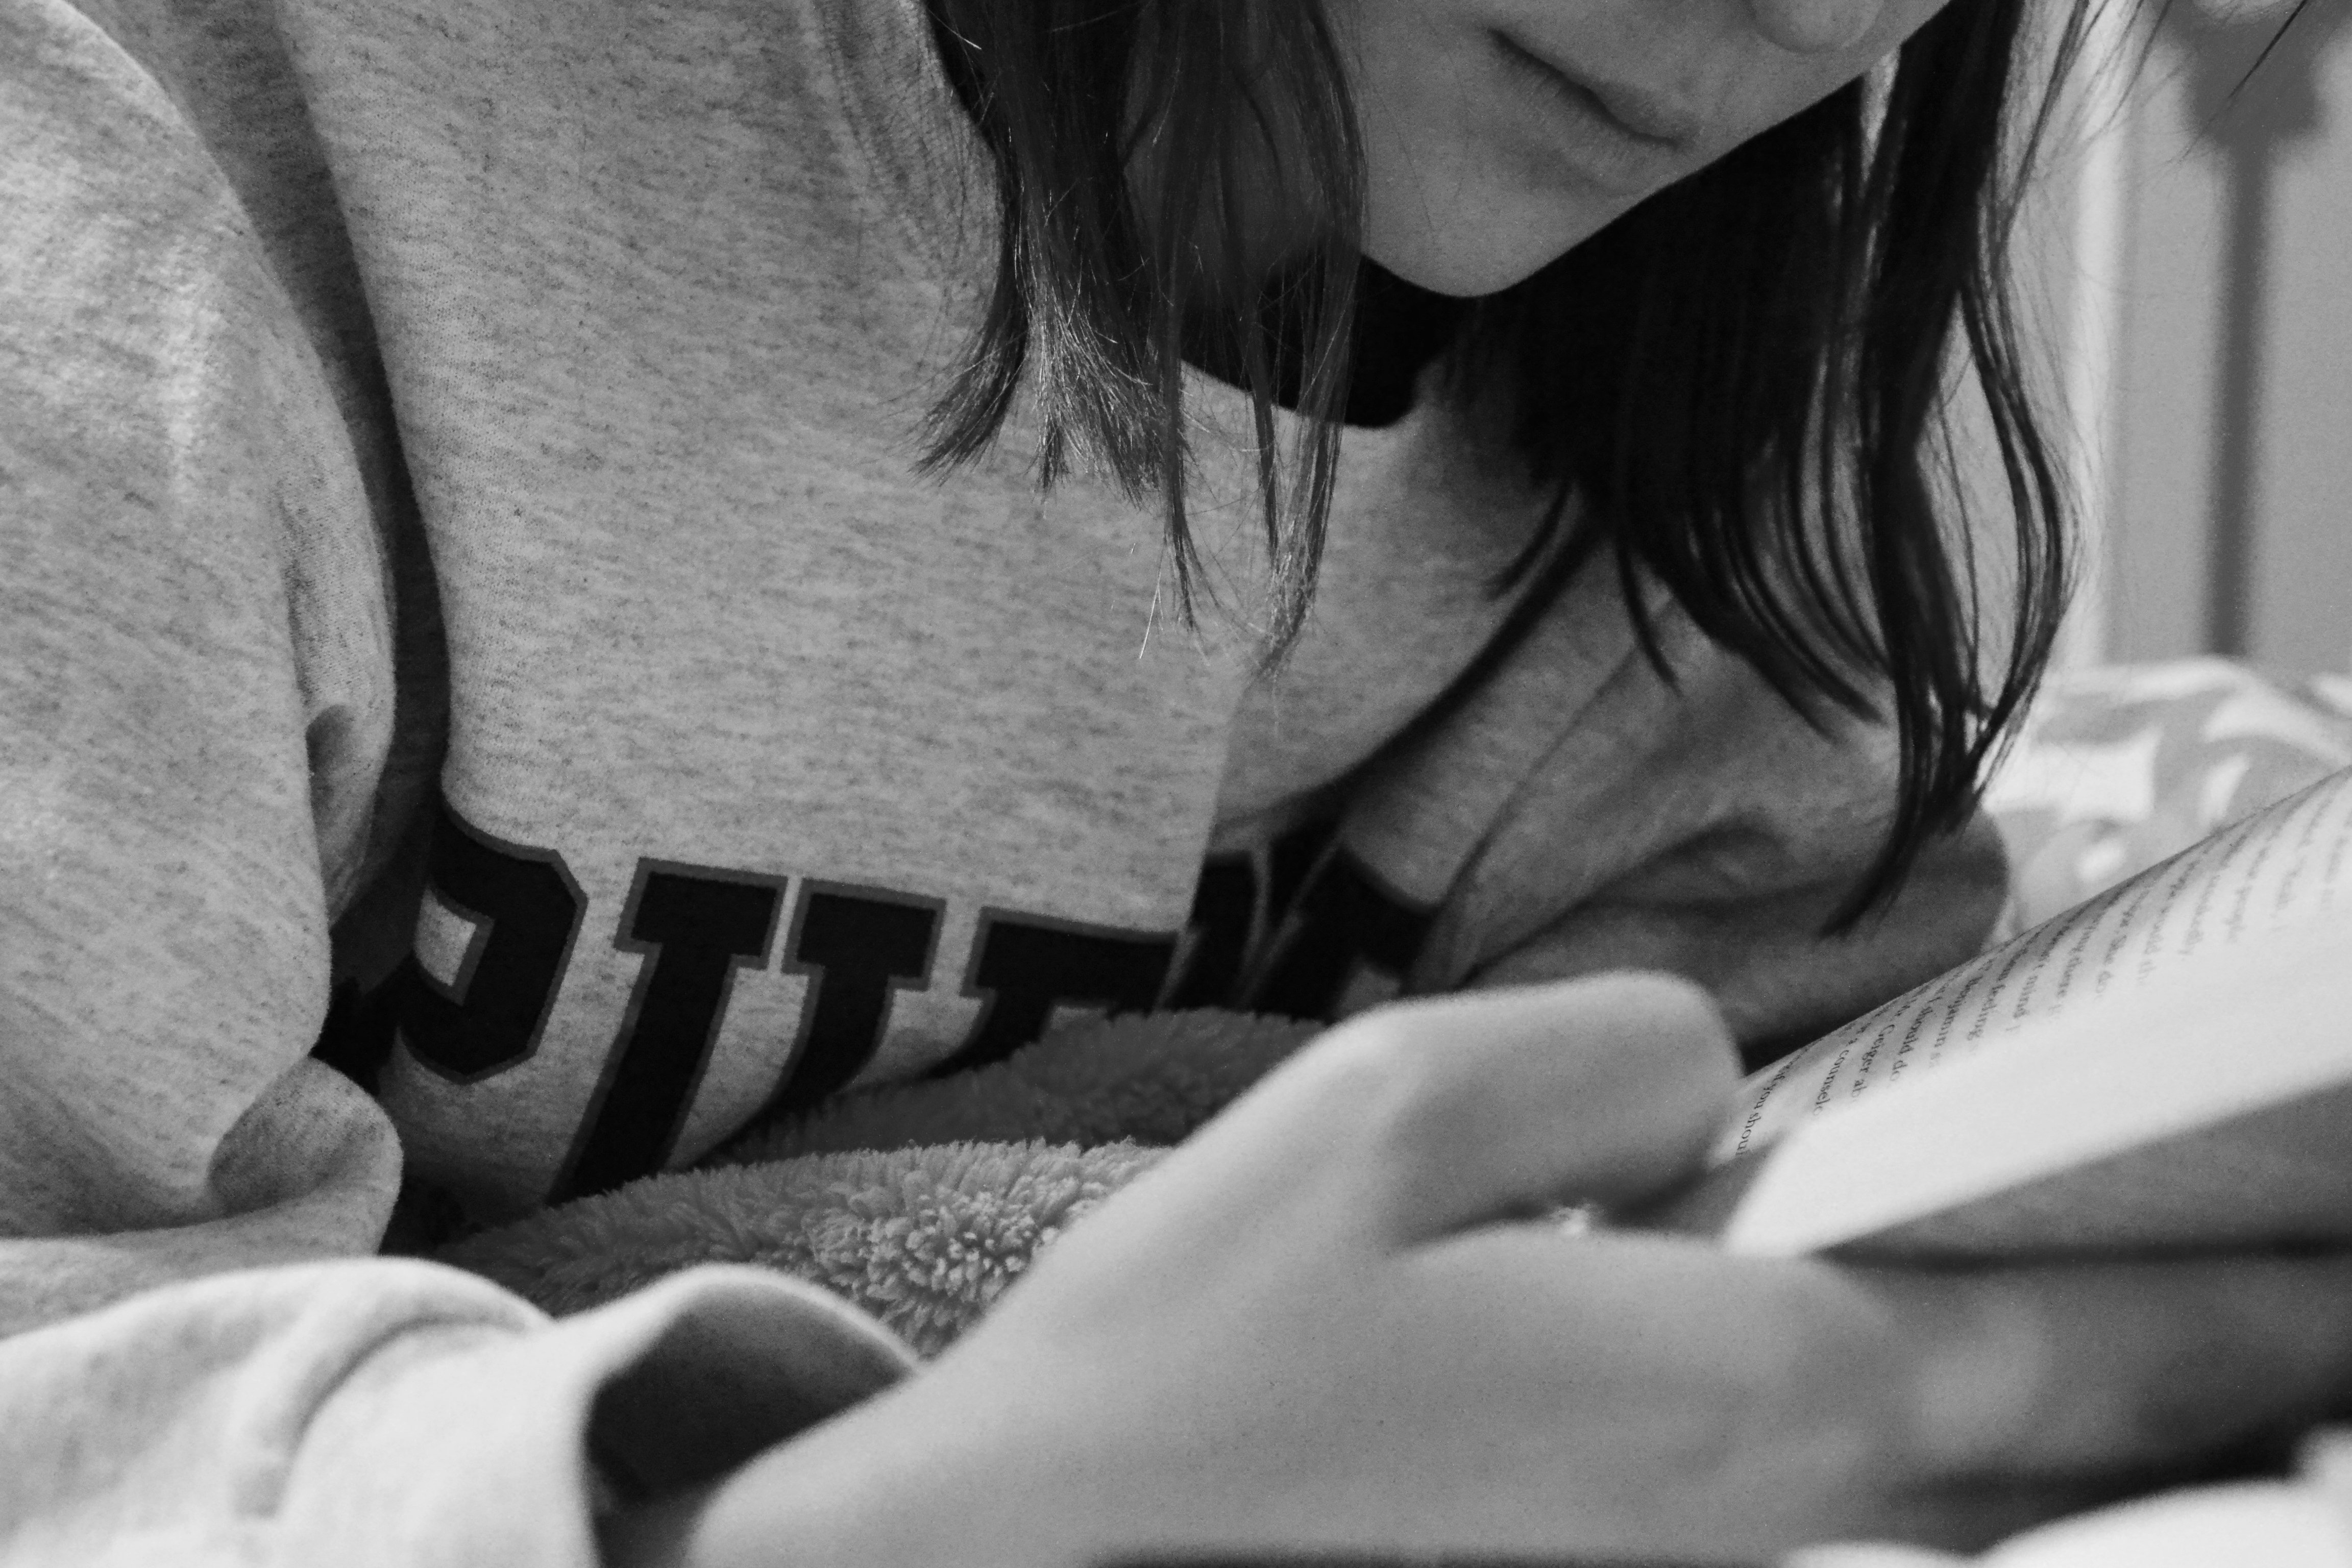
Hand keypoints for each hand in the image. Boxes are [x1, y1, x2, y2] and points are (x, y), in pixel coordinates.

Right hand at [633, 975, 2351, 1567]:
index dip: (2255, 1287)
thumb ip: (1605, 1060)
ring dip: (2080, 1415)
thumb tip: (1711, 1090)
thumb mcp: (1379, 1116)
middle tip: (2304, 1294)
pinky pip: (1844, 1516)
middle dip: (2208, 1365)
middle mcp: (1762, 1518)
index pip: (2082, 1336)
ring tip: (2157, 1341)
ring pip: (1968, 1501)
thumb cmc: (1191, 1367)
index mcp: (1741, 1386)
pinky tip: (1914, 1389)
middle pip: (2064, 1451)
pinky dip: (1942, 1454)